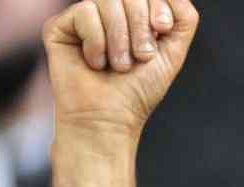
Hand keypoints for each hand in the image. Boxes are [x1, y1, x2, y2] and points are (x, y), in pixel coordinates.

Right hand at [43, 0, 198, 137]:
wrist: (110, 117)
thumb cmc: (139, 89)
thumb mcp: (173, 52)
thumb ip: (183, 18)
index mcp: (134, 16)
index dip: (159, 7)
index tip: (162, 31)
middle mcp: (109, 13)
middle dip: (141, 26)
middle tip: (141, 57)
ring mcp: (84, 18)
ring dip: (120, 38)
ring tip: (119, 65)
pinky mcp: (60, 26)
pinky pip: (85, 12)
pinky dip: (97, 42)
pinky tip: (95, 63)